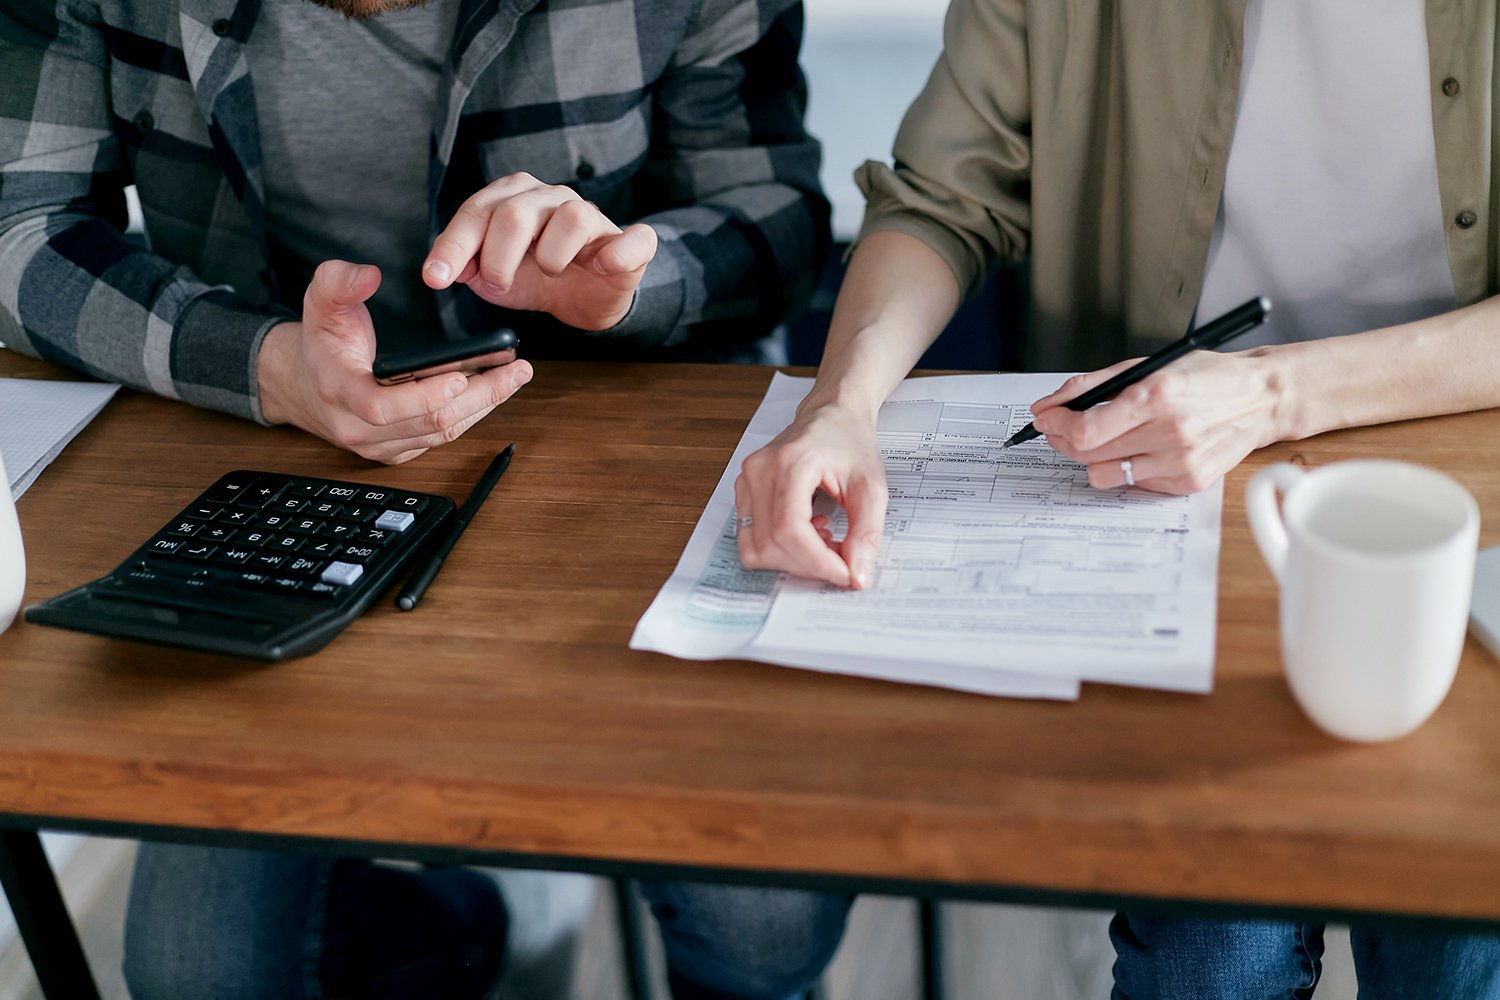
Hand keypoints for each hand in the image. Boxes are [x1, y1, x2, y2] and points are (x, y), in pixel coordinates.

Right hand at [257, 259, 531, 463]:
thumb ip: (338, 282)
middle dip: (479, 397)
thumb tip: (368, 275)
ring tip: (515, 376)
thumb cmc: (322, 343)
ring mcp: (381, 445)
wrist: (307, 385)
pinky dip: (471, 414)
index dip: (423, 397)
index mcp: (339, 393)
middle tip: (515, 371)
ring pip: (441, 434)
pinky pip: (441, 438)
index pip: (381, 408)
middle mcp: (359, 428)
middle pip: (428, 423)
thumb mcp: (319, 302)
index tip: (460, 376)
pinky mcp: (398, 450)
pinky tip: (494, 390)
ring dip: (484, 406)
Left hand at [422, 172, 657, 330]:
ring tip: (549, 272)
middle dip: (498, 259)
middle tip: (498, 284)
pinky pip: (633, 239)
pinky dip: (617, 254)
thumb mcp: (492, 276)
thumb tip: (446, 268)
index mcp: (514, 197)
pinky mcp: (630, 243)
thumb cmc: (537, 277)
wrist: (585, 298)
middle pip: (516, 214)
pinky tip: (600, 266)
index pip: (477, 211)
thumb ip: (466, 266)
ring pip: (571, 218)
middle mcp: (552, 197)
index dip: (454, 246)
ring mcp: (593, 217)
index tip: (436, 278)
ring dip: (550, 257)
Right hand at [735, 403, 886, 587]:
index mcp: (791, 462)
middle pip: (770, 544)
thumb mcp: (872, 487)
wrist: (832, 415)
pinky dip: (780, 549)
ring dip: (792, 560)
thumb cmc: (850, 441)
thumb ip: (866, 533)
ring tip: (823, 540)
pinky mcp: (743, 492)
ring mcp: (746, 481)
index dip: (817, 562)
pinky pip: (751, 539)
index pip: (790, 530)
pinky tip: (807, 532)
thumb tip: (857, 576)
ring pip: (755, 548)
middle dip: (808, 565)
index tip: (845, 573)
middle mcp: (759, 471)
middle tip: (840, 559)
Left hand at [1028, 348, 1286, 493]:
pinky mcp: (1188, 482)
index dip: (1056, 426)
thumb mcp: (1147, 366)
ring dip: (1092, 457)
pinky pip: (1134, 483)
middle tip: (1061, 428)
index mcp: (1156, 397)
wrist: (1260, 399)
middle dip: (1063, 440)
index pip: (1085, 430)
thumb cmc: (1203, 377)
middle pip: (1088, 454)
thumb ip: (1092, 385)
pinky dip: (1126, 466)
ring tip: (1103, 438)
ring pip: (1104, 475)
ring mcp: (1180, 462)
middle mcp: (1169, 433)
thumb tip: (1048, 405)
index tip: (1045, 418)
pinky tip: (1141, 448)